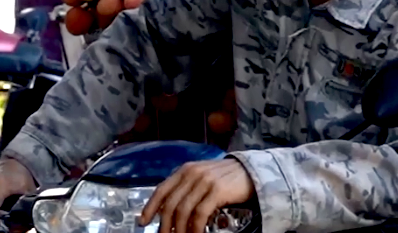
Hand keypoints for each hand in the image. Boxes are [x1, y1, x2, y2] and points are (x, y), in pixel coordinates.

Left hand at [139, 158, 254, 232]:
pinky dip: (195, 228)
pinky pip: (199, 214)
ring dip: (180, 229)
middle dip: (165, 224)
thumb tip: (169, 210)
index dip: (150, 207)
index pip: (161, 190)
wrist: (254, 171)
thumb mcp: (203, 176)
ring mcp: (205, 181)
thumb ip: (187, 187)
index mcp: (186, 170)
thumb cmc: (228, 177)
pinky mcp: (217, 190)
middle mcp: (193, 173)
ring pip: (183, 211)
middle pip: (171, 204)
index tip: (143, 221)